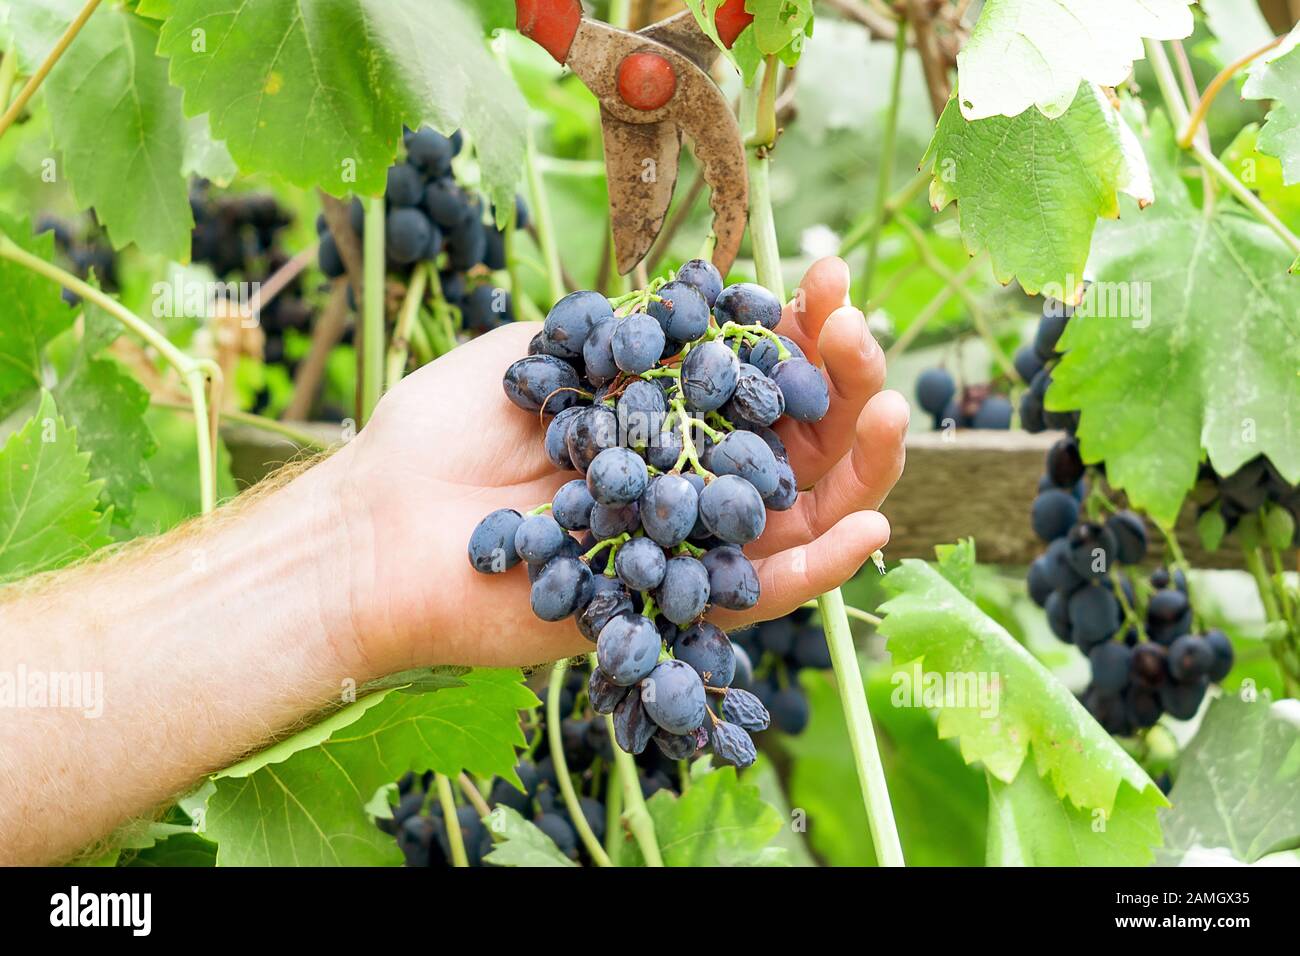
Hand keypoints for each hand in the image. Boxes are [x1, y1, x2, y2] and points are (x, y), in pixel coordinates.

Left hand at [330, 257, 907, 671]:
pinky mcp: (670, 609)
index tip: (823, 277)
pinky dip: (820, 566)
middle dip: (837, 381)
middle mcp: (678, 479)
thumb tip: (704, 298)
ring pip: (795, 514)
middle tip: (855, 330)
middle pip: (791, 439)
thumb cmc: (440, 434)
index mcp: (654, 415)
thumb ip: (621, 329)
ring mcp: (681, 545)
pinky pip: (760, 594)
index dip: (796, 327)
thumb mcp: (537, 350)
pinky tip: (872, 522)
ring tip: (890, 408)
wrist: (378, 528)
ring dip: (858, 464)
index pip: (751, 372)